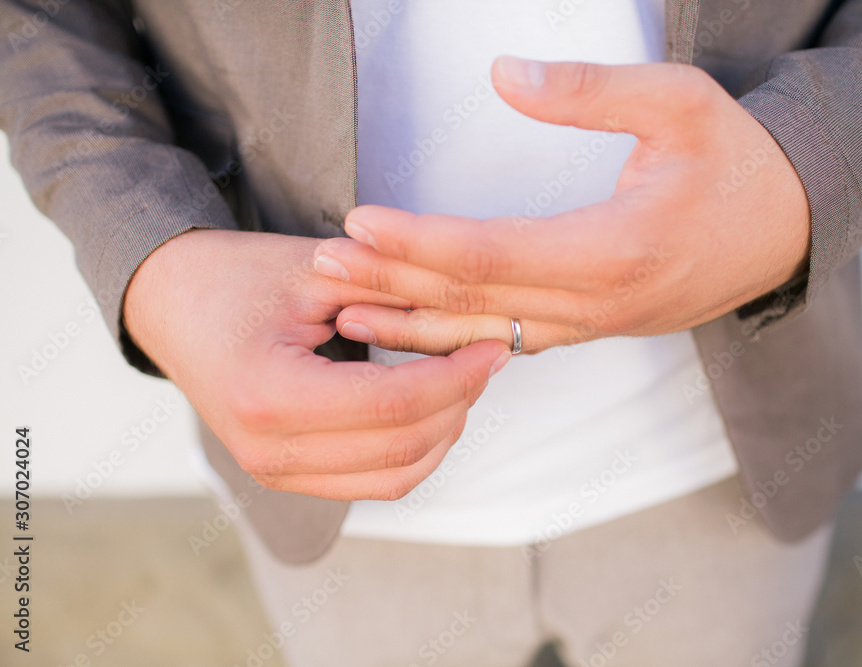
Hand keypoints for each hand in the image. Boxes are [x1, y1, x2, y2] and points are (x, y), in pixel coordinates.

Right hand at [123, 229, 510, 499]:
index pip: (393, 404)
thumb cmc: (236, 276)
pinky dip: (414, 451)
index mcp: (269, 394)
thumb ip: (394, 296)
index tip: (492, 346)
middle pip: (401, 448)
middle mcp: (268, 449)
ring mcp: (273, 471)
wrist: (172, 303)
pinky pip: (371, 482)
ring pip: (394, 477)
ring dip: (443, 433)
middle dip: (459, 403)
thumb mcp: (318, 271)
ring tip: (463, 380)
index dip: (457, 377)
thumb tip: (473, 322)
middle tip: (486, 357)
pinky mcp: (285, 475)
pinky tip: (432, 406)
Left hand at [312, 57, 810, 354]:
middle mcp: (597, 304)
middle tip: (321, 266)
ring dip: (411, 322)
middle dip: (393, 284)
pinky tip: (408, 330)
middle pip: (474, 302)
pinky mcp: (588, 327)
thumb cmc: (737, 162)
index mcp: (617, 251)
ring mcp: (592, 325)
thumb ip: (591, 90)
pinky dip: (451, 336)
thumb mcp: (680, 104)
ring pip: (485, 333)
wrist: (785, 232)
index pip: (493, 254)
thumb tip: (504, 70)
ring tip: (342, 311)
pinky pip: (507, 340)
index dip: (419, 241)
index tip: (357, 222)